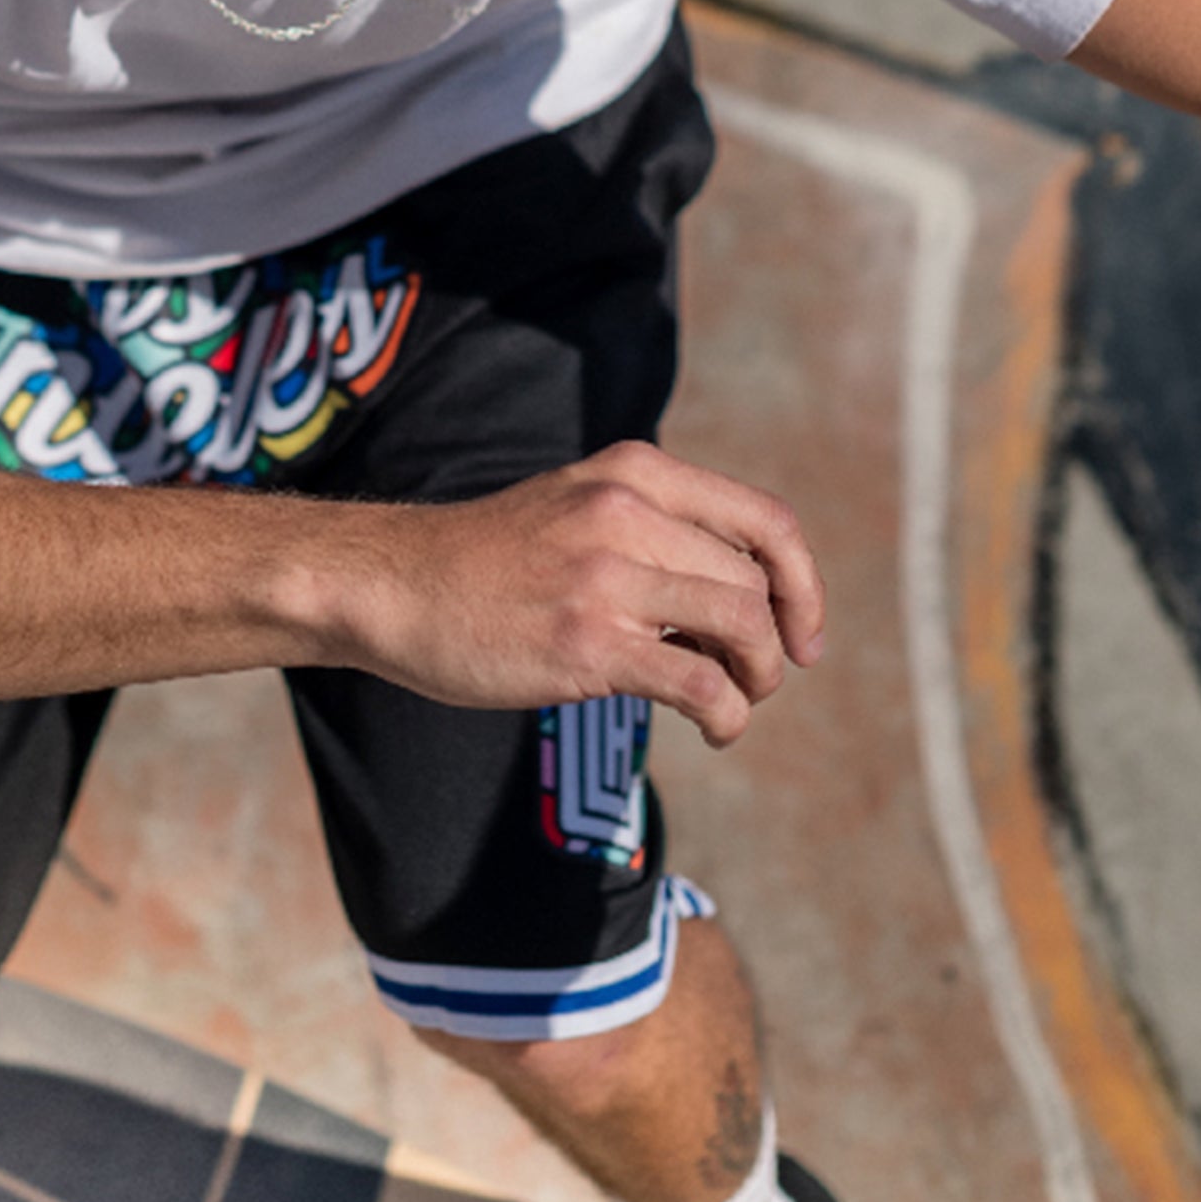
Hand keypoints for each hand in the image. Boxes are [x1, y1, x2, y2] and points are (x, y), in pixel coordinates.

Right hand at [340, 441, 823, 746]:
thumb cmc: (488, 559)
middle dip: (775, 644)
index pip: (766, 521)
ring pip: (743, 628)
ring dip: (758, 679)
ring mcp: (607, 576)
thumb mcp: (578, 502)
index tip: (804, 635)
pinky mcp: (589, 644)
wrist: (396, 585)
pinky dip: (729, 716)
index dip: (804, 584)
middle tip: (753, 680)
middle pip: (757, 584)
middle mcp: (627, 511)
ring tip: (735, 702)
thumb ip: (653, 525)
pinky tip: (714, 729)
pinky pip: (702, 684)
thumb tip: (745, 591)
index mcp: (634, 472)